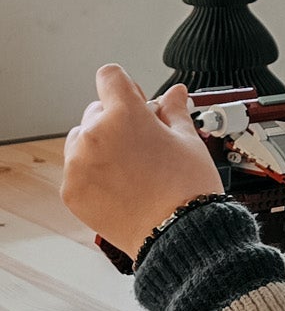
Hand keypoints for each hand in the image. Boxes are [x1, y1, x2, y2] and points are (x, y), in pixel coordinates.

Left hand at [63, 67, 223, 259]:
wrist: (179, 233)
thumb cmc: (187, 187)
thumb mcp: (187, 140)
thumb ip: (174, 111)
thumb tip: (175, 94)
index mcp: (125, 114)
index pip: (110, 77)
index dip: (126, 87)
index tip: (135, 102)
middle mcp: (95, 134)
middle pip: (96, 111)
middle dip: (116, 121)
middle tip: (142, 144)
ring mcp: (78, 164)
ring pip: (81, 140)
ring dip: (99, 146)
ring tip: (129, 169)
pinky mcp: (70, 190)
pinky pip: (76, 170)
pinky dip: (93, 175)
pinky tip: (120, 187)